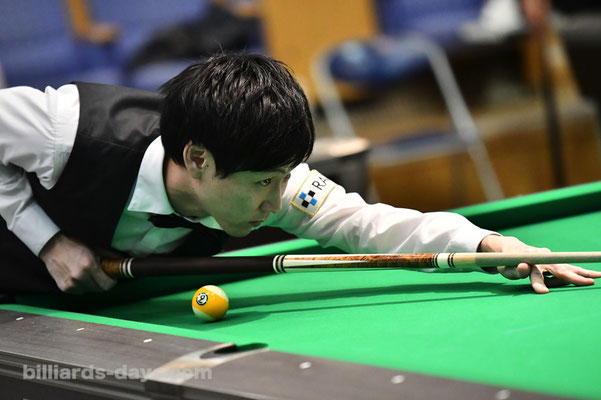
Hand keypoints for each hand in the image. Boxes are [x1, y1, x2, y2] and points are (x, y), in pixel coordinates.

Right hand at [39, 233, 115, 293]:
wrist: (52, 247)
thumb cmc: (75, 246)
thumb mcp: (95, 249)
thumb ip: (109, 257)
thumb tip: (121, 261)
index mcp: (90, 266)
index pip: (107, 284)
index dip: (112, 282)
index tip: (112, 278)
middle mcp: (80, 277)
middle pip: (100, 290)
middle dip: (103, 283)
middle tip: (102, 276)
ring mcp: (71, 284)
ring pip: (89, 291)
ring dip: (91, 285)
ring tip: (88, 275)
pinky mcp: (64, 288)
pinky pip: (79, 291)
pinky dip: (81, 286)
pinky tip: (79, 277)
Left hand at [478, 235, 600, 293]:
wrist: (513, 248)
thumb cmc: (508, 262)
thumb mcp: (506, 269)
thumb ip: (515, 271)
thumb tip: (524, 267)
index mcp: (528, 262)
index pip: (534, 274)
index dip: (539, 283)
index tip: (543, 292)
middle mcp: (542, 259)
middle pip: (558, 270)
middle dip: (573, 277)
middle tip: (588, 283)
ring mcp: (550, 258)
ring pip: (568, 267)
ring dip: (584, 272)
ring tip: (599, 276)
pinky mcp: (555, 261)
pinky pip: (569, 267)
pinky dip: (582, 271)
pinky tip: (595, 275)